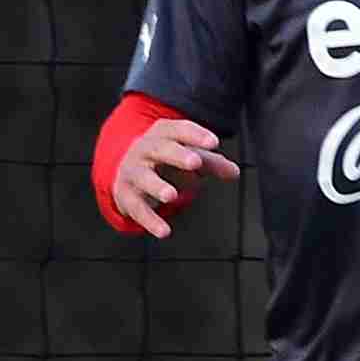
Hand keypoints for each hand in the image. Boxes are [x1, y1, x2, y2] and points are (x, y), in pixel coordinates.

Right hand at [112, 116, 240, 238]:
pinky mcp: (126, 195)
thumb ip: (212, 163)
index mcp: (162, 135)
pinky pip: (137, 208)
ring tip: (172, 195)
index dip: (195, 135)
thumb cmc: (164, 160)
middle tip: (195, 162)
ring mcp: (133, 172)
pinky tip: (164, 231)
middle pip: (160, 148)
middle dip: (177, 155)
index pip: (178, 129)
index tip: (213, 142)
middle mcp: (144, 149)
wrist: (125, 170)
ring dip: (157, 185)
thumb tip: (234, 172)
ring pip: (143, 177)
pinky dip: (150, 220)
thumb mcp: (188, 158)